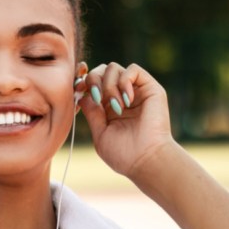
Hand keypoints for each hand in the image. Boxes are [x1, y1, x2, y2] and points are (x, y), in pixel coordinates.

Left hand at [76, 62, 174, 177]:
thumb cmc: (123, 154)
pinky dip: (125, 81)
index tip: (78, 89)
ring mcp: (135, 91)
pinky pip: (133, 69)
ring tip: (117, 107)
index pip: (92, 82)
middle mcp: (120, 96)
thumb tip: (82, 95)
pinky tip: (126, 101)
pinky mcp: (150, 88)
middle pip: (100, 70)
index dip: (83, 81)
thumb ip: (92, 113)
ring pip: (113, 68)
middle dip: (93, 80)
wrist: (145, 160)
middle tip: (97, 98)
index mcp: (107, 107)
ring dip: (109, 85)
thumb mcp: (100, 133)